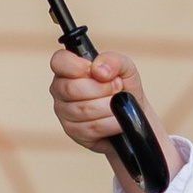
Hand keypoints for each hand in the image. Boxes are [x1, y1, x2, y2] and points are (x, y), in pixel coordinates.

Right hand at [49, 41, 169, 172]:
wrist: (133, 117)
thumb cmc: (124, 89)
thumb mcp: (125, 69)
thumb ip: (114, 61)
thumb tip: (98, 70)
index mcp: (68, 69)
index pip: (59, 61)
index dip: (76, 66)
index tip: (96, 72)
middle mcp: (60, 89)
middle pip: (71, 88)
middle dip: (102, 89)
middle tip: (117, 88)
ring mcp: (64, 112)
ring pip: (83, 109)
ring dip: (109, 106)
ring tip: (118, 104)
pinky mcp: (73, 132)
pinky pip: (92, 127)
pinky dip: (111, 123)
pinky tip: (117, 120)